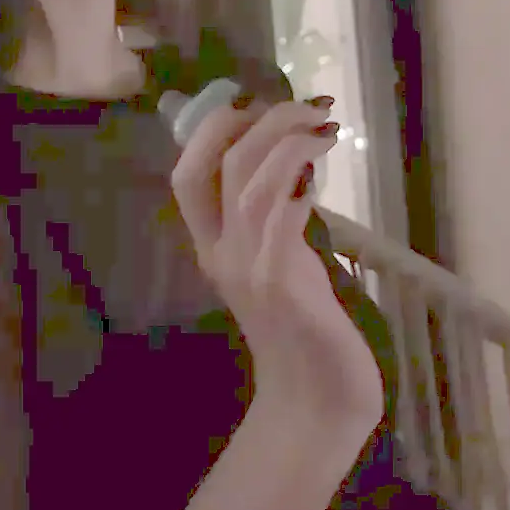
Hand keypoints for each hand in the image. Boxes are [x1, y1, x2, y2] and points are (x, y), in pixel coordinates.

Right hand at [169, 94, 383, 431]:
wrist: (315, 406)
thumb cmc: (306, 337)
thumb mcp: (282, 268)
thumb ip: (276, 225)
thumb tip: (295, 169)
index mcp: (214, 249)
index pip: (186, 174)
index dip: (214, 128)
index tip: (258, 103)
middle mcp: (221, 254)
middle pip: (217, 163)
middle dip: (261, 118)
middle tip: (306, 105)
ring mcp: (248, 268)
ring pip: (250, 180)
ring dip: (288, 139)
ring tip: (323, 125)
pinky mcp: (281, 283)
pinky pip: (281, 214)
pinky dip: (299, 180)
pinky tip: (320, 168)